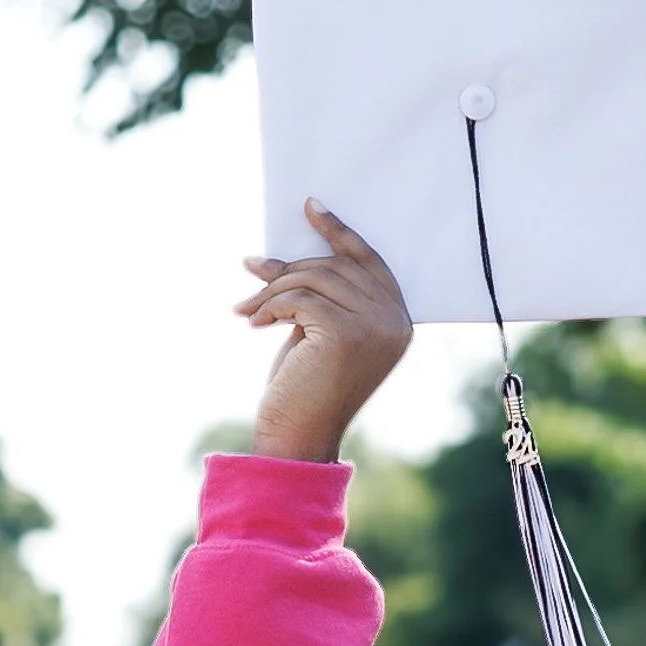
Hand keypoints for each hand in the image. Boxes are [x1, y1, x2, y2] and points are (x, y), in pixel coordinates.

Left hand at [235, 200, 411, 462]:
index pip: (369, 262)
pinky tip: (253, 323)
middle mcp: (394, 322)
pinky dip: (270, 305)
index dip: (339, 232)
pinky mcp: (346, 333)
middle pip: (337, 266)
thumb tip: (286, 258)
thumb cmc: (303, 392)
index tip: (309, 207)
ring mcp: (375, 327)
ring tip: (246, 309)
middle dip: (288, 266)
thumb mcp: (320, 336)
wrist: (296, 438)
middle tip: (251, 268)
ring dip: (273, 289)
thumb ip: (324, 299)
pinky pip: (300, 298)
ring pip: (315, 279)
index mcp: (398, 322)